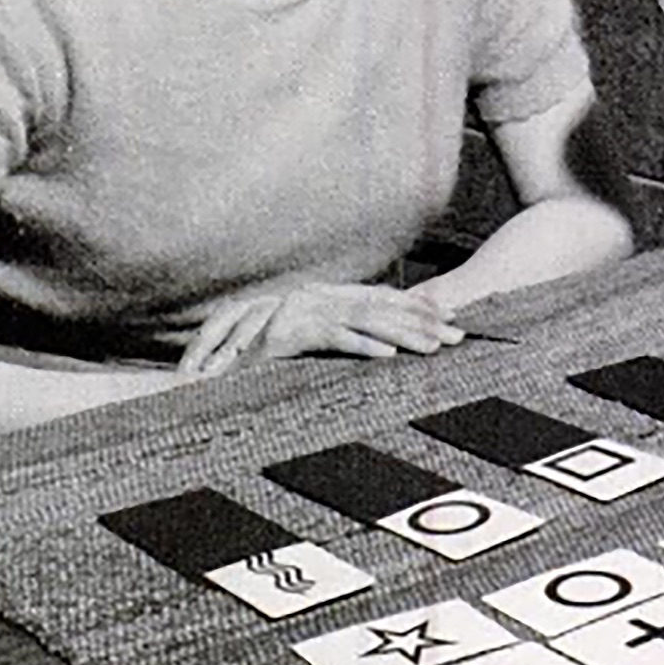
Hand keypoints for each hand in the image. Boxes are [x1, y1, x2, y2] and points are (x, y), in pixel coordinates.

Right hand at [179, 283, 464, 374]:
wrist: (203, 365)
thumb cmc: (249, 365)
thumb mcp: (299, 352)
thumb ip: (329, 346)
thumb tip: (368, 356)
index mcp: (320, 301)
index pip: (377, 303)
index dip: (414, 311)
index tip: (449, 322)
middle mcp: (314, 299)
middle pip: (380, 308)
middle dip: (422, 322)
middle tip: (460, 335)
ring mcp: (301, 312)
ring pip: (364, 320)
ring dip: (403, 334)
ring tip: (436, 347)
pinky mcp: (286, 331)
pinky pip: (331, 337)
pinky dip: (360, 345)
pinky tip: (388, 356)